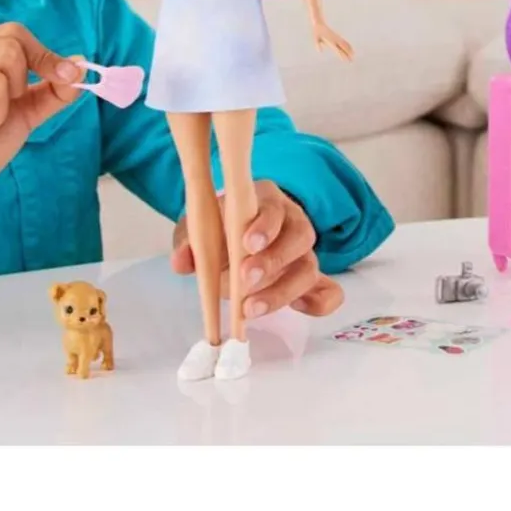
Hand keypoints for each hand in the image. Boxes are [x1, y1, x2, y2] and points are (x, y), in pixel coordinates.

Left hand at [171, 180, 343, 318]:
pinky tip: (300, 310)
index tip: (247, 243)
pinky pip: (328, 291)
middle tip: (245, 281)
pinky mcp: (310, 280)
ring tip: (251, 310)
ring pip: (310, 268)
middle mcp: (292, 223)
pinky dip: (320, 303)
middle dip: (273, 261)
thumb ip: (189, 240)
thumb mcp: (199, 225)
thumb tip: (181, 262)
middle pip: (300, 237)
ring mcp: (303, 253)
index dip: (264, 226)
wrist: (233, 236)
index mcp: (267, 201)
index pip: (274, 208)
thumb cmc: (219, 226)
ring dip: (284, 291)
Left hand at [313, 21, 353, 60]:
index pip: (337, 50)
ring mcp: (337, 38)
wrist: (319, 24)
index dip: (341, 55)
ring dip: (349, 50)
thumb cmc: (317, 32)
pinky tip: (350, 48)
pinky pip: (344, 42)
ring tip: (353, 55)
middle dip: (348, 54)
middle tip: (351, 60)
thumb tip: (320, 51)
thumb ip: (318, 45)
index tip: (345, 59)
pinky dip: (348, 45)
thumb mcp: (316, 39)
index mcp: (330, 41)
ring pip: (345, 44)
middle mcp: (335, 40)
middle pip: (343, 48)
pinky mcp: (337, 37)